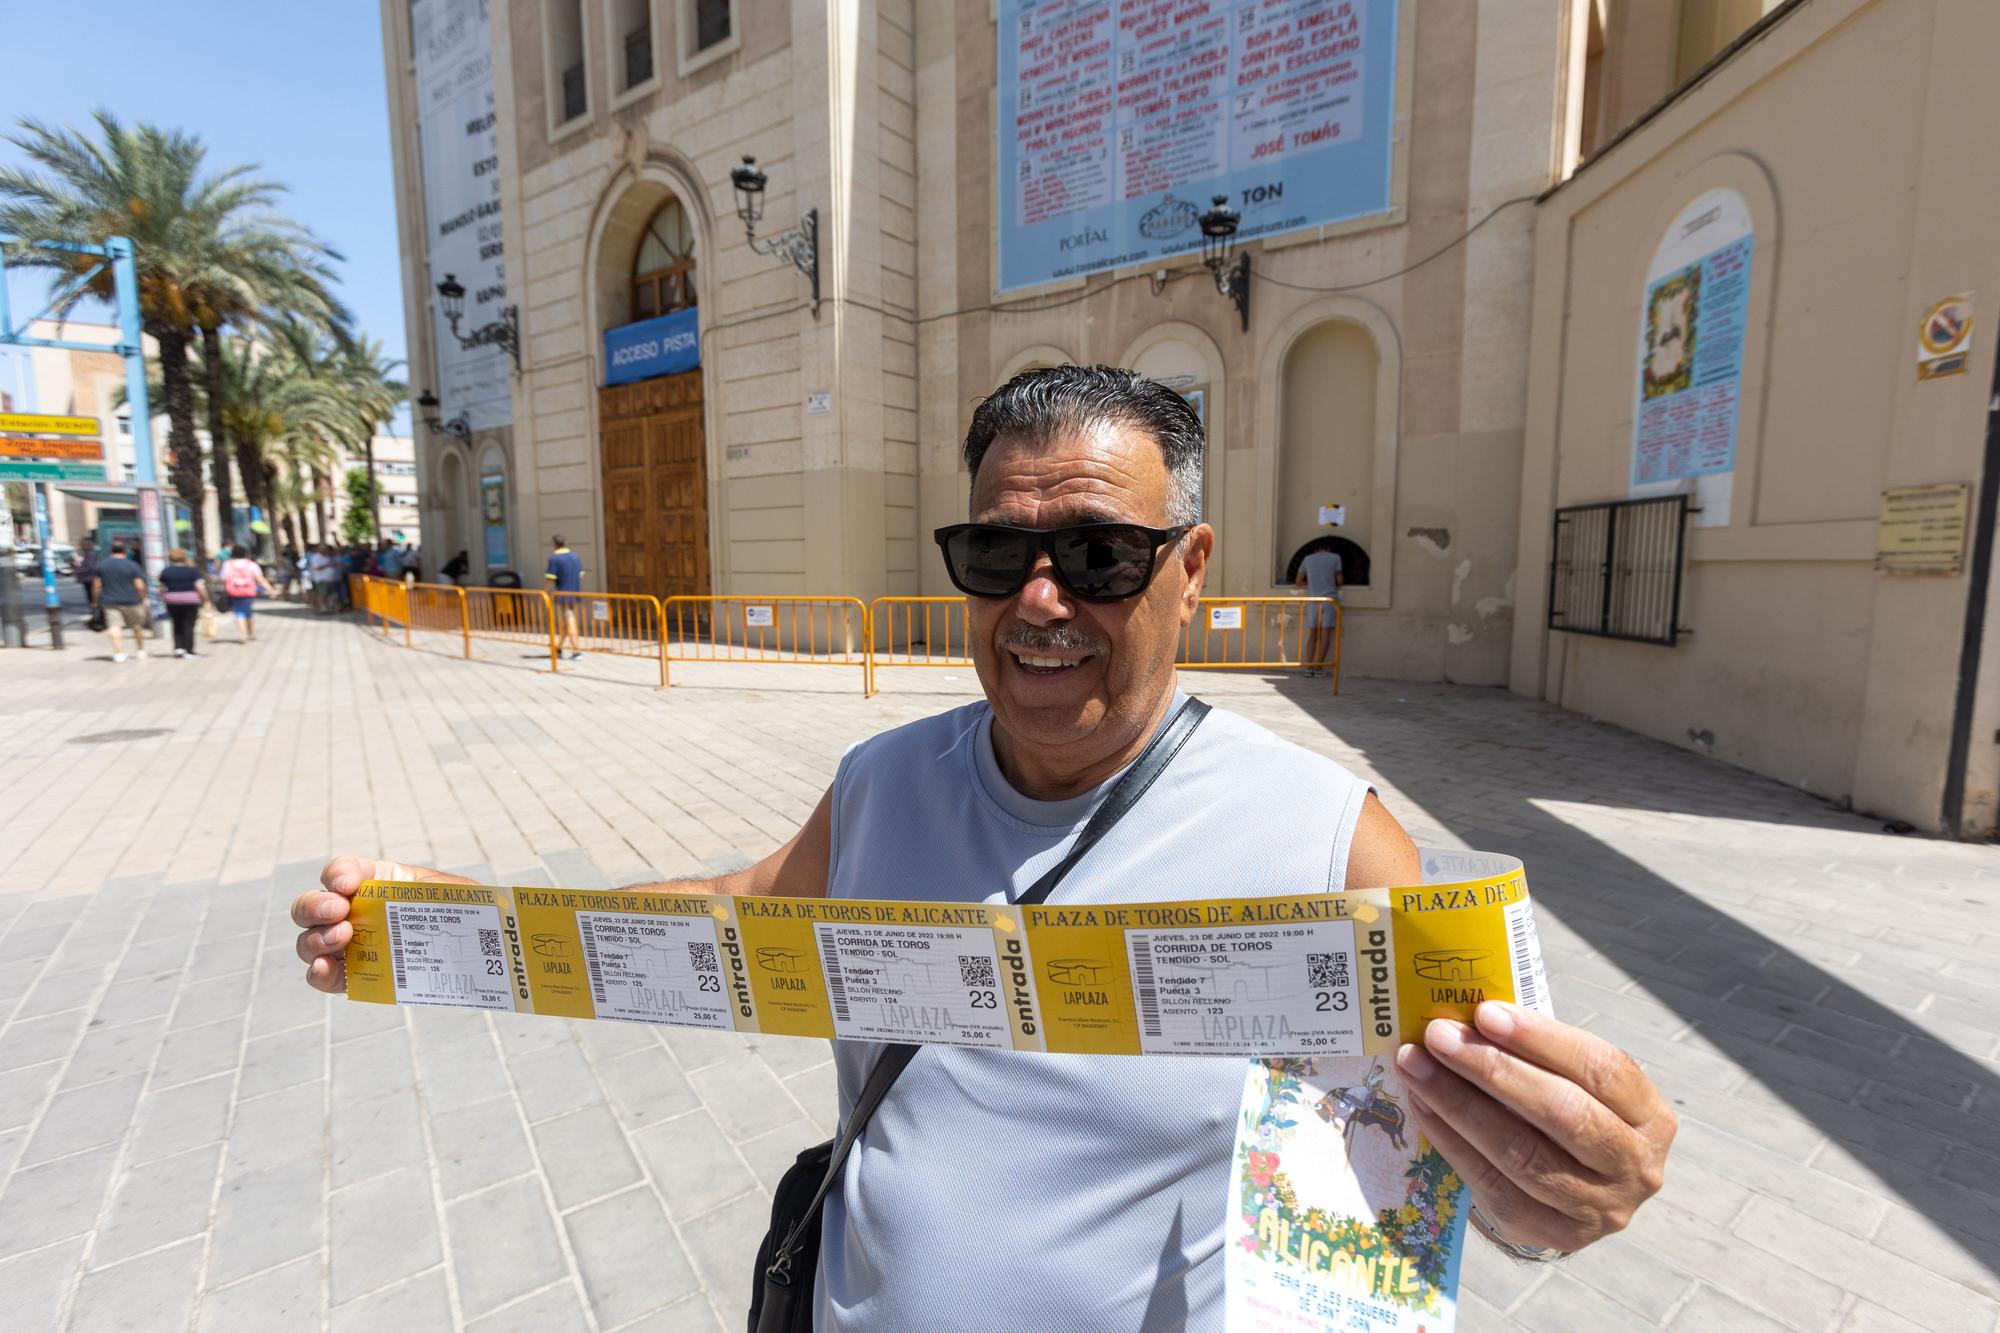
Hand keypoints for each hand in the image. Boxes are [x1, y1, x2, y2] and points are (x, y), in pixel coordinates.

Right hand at [291, 856, 470, 993]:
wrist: (477, 949)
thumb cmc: (462, 914)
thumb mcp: (452, 891)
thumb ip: (431, 888)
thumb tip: (416, 892)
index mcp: (376, 882)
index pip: (343, 871)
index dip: (338, 873)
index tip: (347, 884)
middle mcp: (353, 912)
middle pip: (311, 905)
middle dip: (316, 905)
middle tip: (339, 911)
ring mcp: (348, 945)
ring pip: (309, 940)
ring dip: (317, 938)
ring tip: (343, 937)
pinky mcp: (353, 976)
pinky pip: (323, 975)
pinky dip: (318, 972)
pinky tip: (324, 967)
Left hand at [1395, 1000, 1673, 1253]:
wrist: (1571, 1194)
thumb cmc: (1565, 1114)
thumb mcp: (1572, 1082)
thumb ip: (1537, 1052)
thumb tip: (1467, 1012)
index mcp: (1650, 1116)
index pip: (1602, 1069)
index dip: (1541, 1039)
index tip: (1484, 1012)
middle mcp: (1635, 1167)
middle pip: (1564, 1114)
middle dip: (1494, 1070)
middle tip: (1439, 1036)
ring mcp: (1597, 1208)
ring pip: (1522, 1154)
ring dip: (1459, 1104)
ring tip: (1415, 1066)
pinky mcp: (1552, 1234)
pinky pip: (1493, 1185)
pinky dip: (1451, 1140)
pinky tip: (1423, 1106)